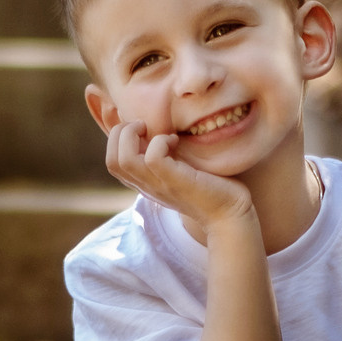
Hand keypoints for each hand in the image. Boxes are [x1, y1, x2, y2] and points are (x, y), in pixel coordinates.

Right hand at [103, 120, 253, 231]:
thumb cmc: (210, 188)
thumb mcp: (181, 168)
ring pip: (122, 159)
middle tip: (146, 126)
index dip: (119, 138)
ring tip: (154, 130)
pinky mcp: (174, 181)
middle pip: (111, 160)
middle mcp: (147, 186)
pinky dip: (160, 141)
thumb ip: (167, 154)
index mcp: (145, 183)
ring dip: (133, 135)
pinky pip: (152, 157)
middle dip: (121, 133)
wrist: (230, 214)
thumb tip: (161, 129)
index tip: (144, 129)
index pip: (112, 163)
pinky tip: (176, 141)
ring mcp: (159, 185)